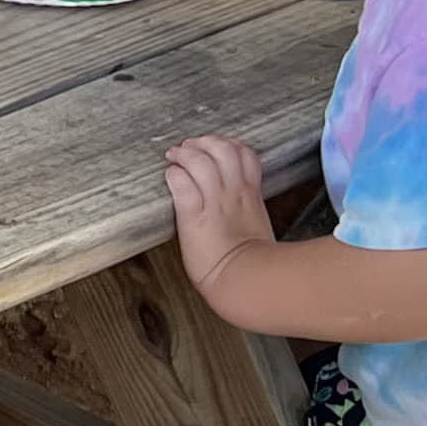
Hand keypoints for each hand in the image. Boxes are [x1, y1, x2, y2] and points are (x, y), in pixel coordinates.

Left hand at [166, 135, 277, 296]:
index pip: (245, 154)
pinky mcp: (193, 218)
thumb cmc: (251, 263)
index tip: (213, 148)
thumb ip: (246, 208)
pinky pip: (182, 186)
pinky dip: (174, 176)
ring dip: (185, 155)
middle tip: (188, 148)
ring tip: (174, 157)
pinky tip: (170, 177)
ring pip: (201, 162)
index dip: (228, 144)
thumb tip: (235, 204)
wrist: (246, 283)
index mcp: (249, 195)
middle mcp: (232, 194)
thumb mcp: (255, 225)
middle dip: (204, 142)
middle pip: (223, 149)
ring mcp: (213, 204)